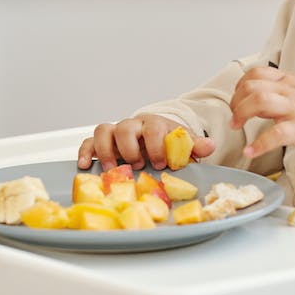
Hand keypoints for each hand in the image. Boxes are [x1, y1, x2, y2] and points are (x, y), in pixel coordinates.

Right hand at [78, 114, 214, 170]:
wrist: (155, 139)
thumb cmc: (168, 144)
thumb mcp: (183, 144)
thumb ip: (194, 146)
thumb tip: (209, 146)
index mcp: (154, 124)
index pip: (152, 128)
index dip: (156, 145)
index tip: (161, 163)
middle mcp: (133, 126)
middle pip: (125, 127)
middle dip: (130, 148)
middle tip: (138, 165)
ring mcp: (116, 133)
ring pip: (104, 130)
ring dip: (106, 150)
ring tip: (112, 169)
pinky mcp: (102, 143)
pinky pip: (88, 141)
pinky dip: (85, 152)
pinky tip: (85, 165)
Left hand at [229, 67, 294, 157]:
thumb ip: (281, 90)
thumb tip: (257, 98)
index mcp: (289, 80)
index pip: (256, 73)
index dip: (240, 86)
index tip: (237, 100)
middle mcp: (289, 91)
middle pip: (252, 86)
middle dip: (235, 101)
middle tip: (234, 117)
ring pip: (259, 101)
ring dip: (241, 114)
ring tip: (236, 127)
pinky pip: (275, 135)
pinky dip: (258, 144)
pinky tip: (250, 151)